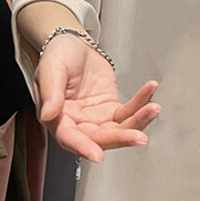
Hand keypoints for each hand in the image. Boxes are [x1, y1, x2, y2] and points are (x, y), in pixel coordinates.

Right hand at [33, 35, 159, 161]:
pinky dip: (141, 102)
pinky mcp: (112, 109)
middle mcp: (77, 123)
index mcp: (57, 119)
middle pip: (100, 138)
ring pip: (119, 129)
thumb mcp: (51, 68)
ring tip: (153, 109)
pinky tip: (150, 90)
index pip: (69, 137)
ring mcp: (96, 118)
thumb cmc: (58, 56)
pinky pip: (129, 111)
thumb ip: (50, 92)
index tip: (97, 155)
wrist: (74, 45)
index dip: (83, 147)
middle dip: (121, 138)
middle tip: (139, 137)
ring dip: (138, 122)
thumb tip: (47, 114)